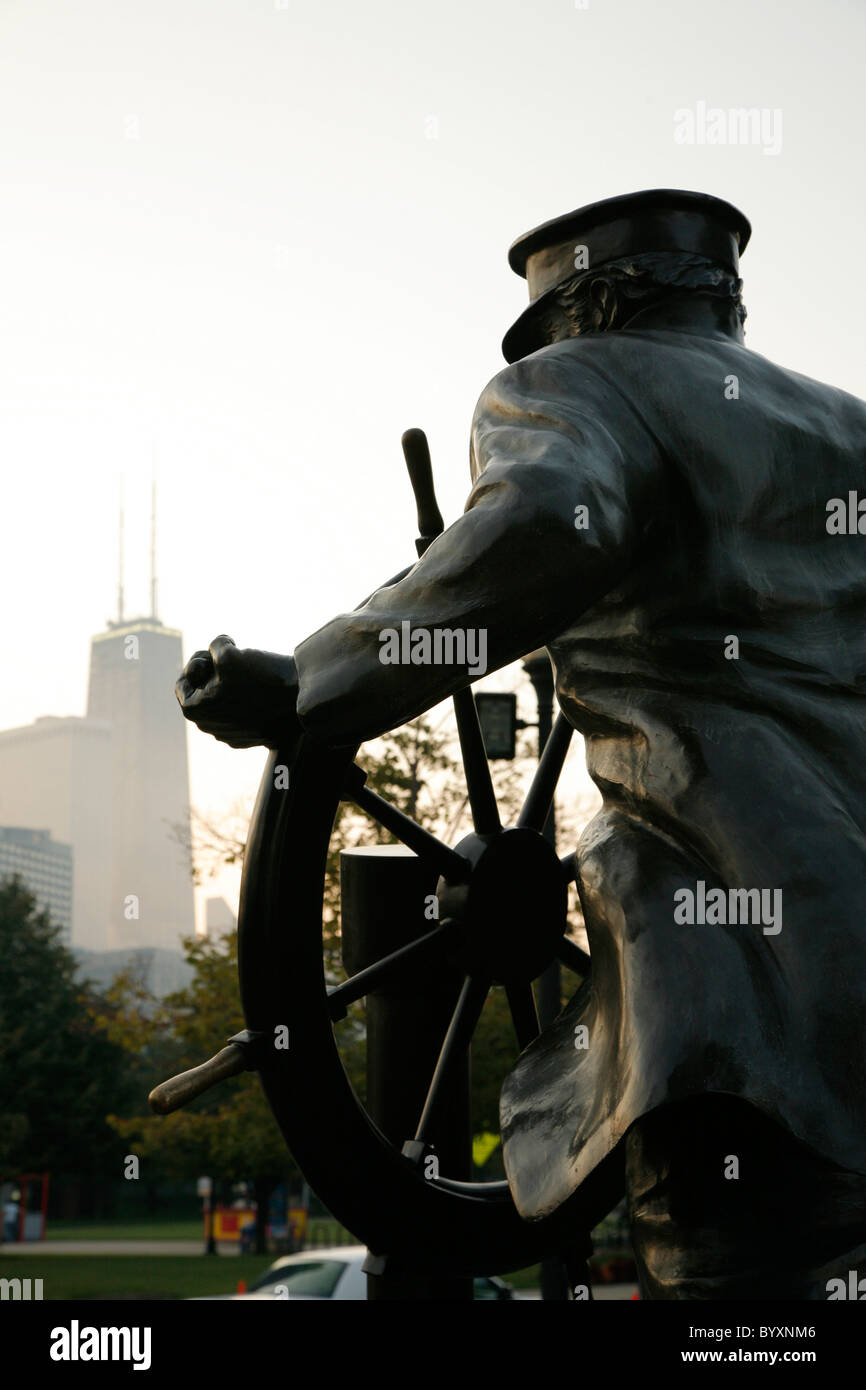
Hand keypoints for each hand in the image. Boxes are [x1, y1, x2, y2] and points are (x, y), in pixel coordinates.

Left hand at [175, 635, 302, 751]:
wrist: (302, 701)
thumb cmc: (261, 678)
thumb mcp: (228, 653)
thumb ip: (213, 647)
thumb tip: (217, 651)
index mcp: (196, 711)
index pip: (182, 684)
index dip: (197, 663)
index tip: (215, 656)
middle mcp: (210, 728)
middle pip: (202, 694)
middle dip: (213, 674)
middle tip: (232, 660)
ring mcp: (232, 735)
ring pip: (223, 704)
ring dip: (231, 686)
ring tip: (251, 675)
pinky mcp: (254, 737)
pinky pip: (242, 714)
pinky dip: (248, 700)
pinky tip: (263, 691)